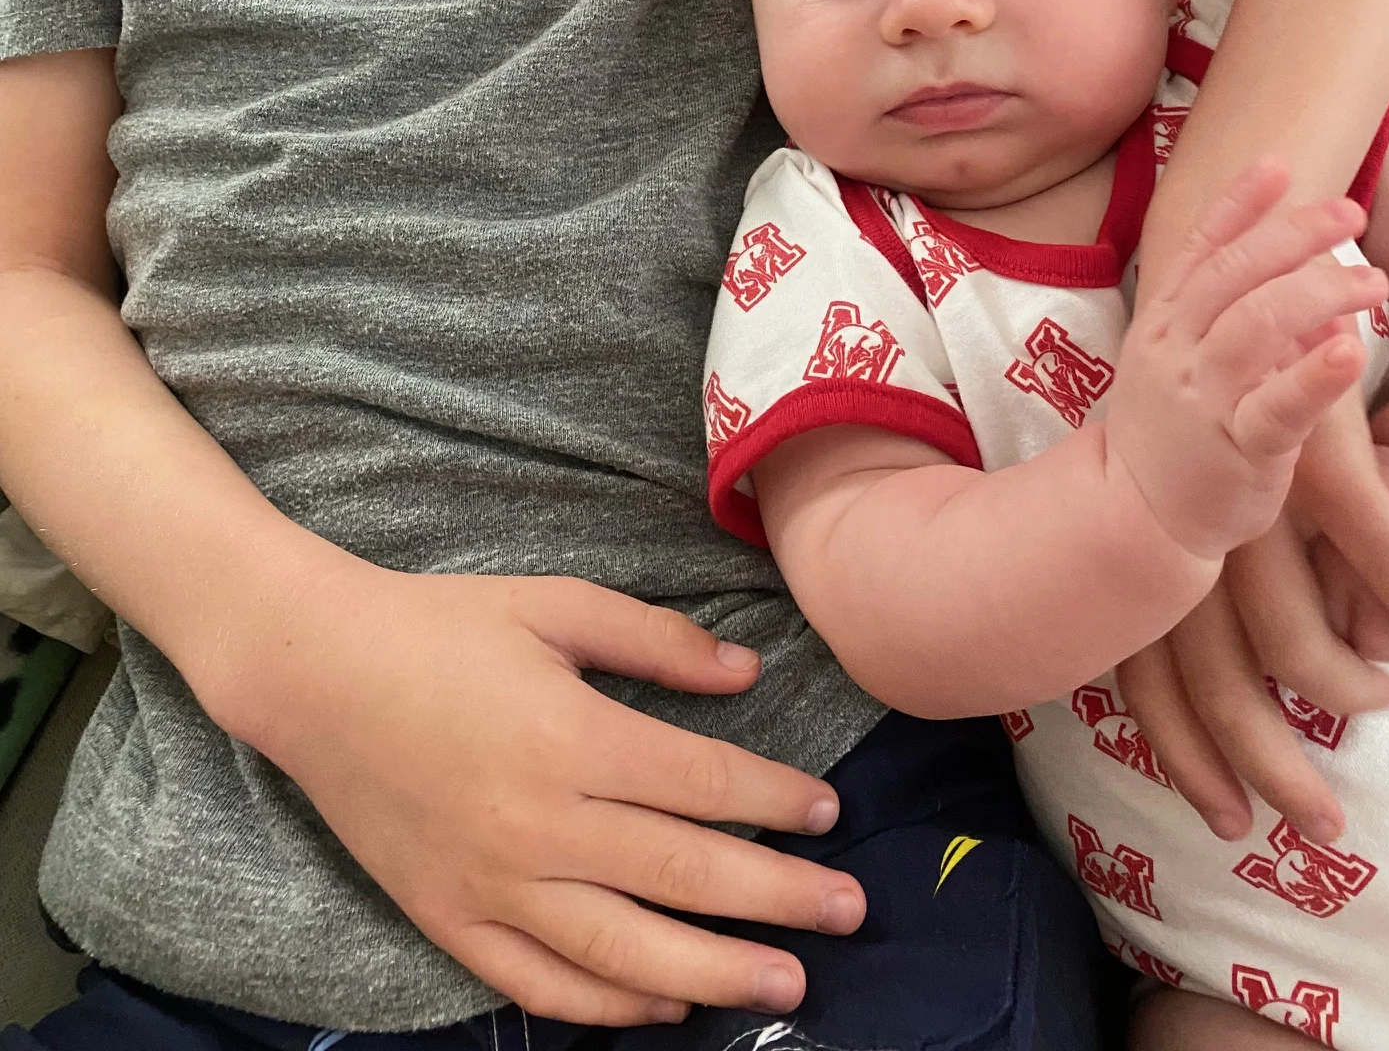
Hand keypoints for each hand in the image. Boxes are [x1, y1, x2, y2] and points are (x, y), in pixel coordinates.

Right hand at [222, 566, 864, 1026]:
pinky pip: (541, 985)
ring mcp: (492, 885)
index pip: (703, 787)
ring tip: (790, 985)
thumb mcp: (556, 606)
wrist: (313, 672)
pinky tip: (667, 1005)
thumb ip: (656, 642)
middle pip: (685, 877)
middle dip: (779, 899)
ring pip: (624, 952)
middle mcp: (539, 826)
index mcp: (572, 739)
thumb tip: (747, 674)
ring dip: (716, 974)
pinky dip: (610, 1006)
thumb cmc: (442, 626)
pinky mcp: (449, 921)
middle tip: (850, 912)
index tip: (830, 813)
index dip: (776, 803)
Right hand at [1106, 161, 1385, 561]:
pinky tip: (1347, 351)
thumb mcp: (1175, 356)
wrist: (1133, 515)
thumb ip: (1223, 313)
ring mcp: (1203, 398)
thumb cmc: (1169, 430)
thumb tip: (1300, 278)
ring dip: (1320, 292)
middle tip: (1350, 214)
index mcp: (1164, 321)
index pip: (1202, 247)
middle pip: (1236, 275)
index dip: (1239, 203)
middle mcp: (1177, 350)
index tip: (1281, 166)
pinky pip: (1277, 407)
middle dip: (1295, 234)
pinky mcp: (1236, 449)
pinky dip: (1313, 375)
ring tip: (1375, 281)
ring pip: (1258, 326)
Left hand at [1117, 431, 1388, 846]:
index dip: (1183, 755)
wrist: (1240, 278)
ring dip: (1350, 689)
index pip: (1146, 678)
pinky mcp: (1321, 457)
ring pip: (1300, 642)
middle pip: (1217, 681)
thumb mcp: (1204, 512)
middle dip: (1268, 767)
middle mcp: (1190, 532)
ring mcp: (1252, 500)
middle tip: (1319, 823)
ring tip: (1380, 694)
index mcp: (1153, 548)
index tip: (1223, 819)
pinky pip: (1382, 558)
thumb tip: (1274, 678)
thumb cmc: (1228, 415)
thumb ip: (1223, 595)